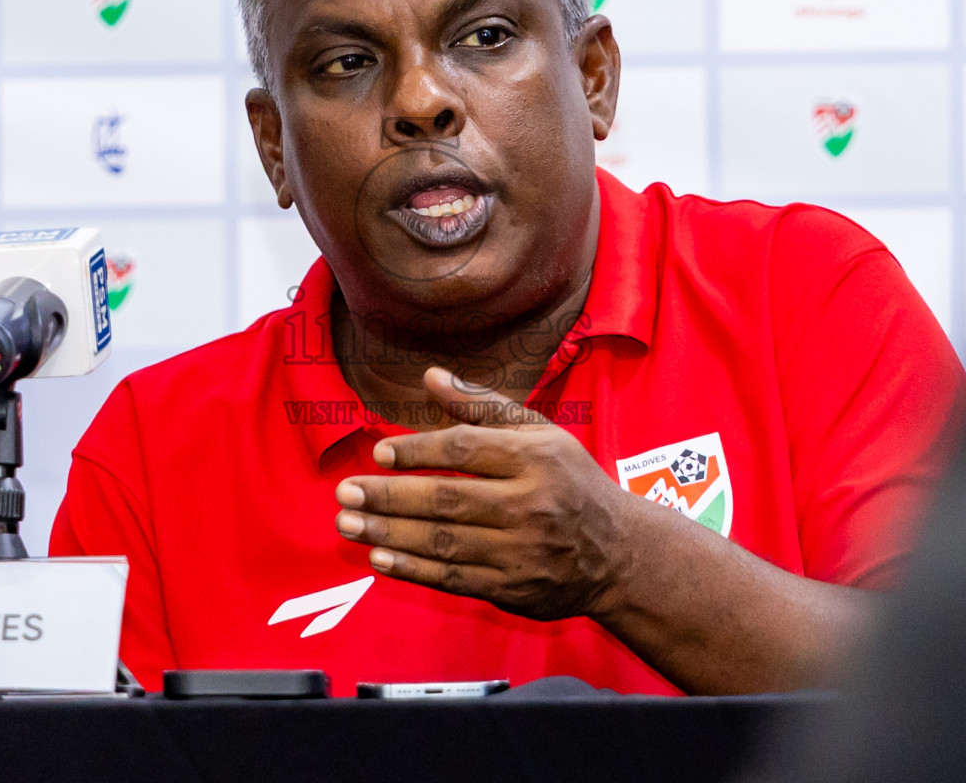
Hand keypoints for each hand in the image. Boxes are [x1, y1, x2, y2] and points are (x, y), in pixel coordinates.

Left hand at [335, 367, 635, 620]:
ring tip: (348, 523)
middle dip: (389, 496)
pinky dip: (414, 569)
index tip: (379, 453)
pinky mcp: (514, 588)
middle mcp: (531, 504)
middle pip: (448, 499)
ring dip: (390, 533)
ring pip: (445, 542)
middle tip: (345, 492)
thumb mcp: (539, 433)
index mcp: (536, 458)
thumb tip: (430, 376)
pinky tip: (380, 557)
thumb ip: (481, 406)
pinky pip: (455, 578)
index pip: (466, 449)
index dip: (418, 450)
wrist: (620, 554)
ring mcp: (522, 551)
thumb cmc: (570, 481)